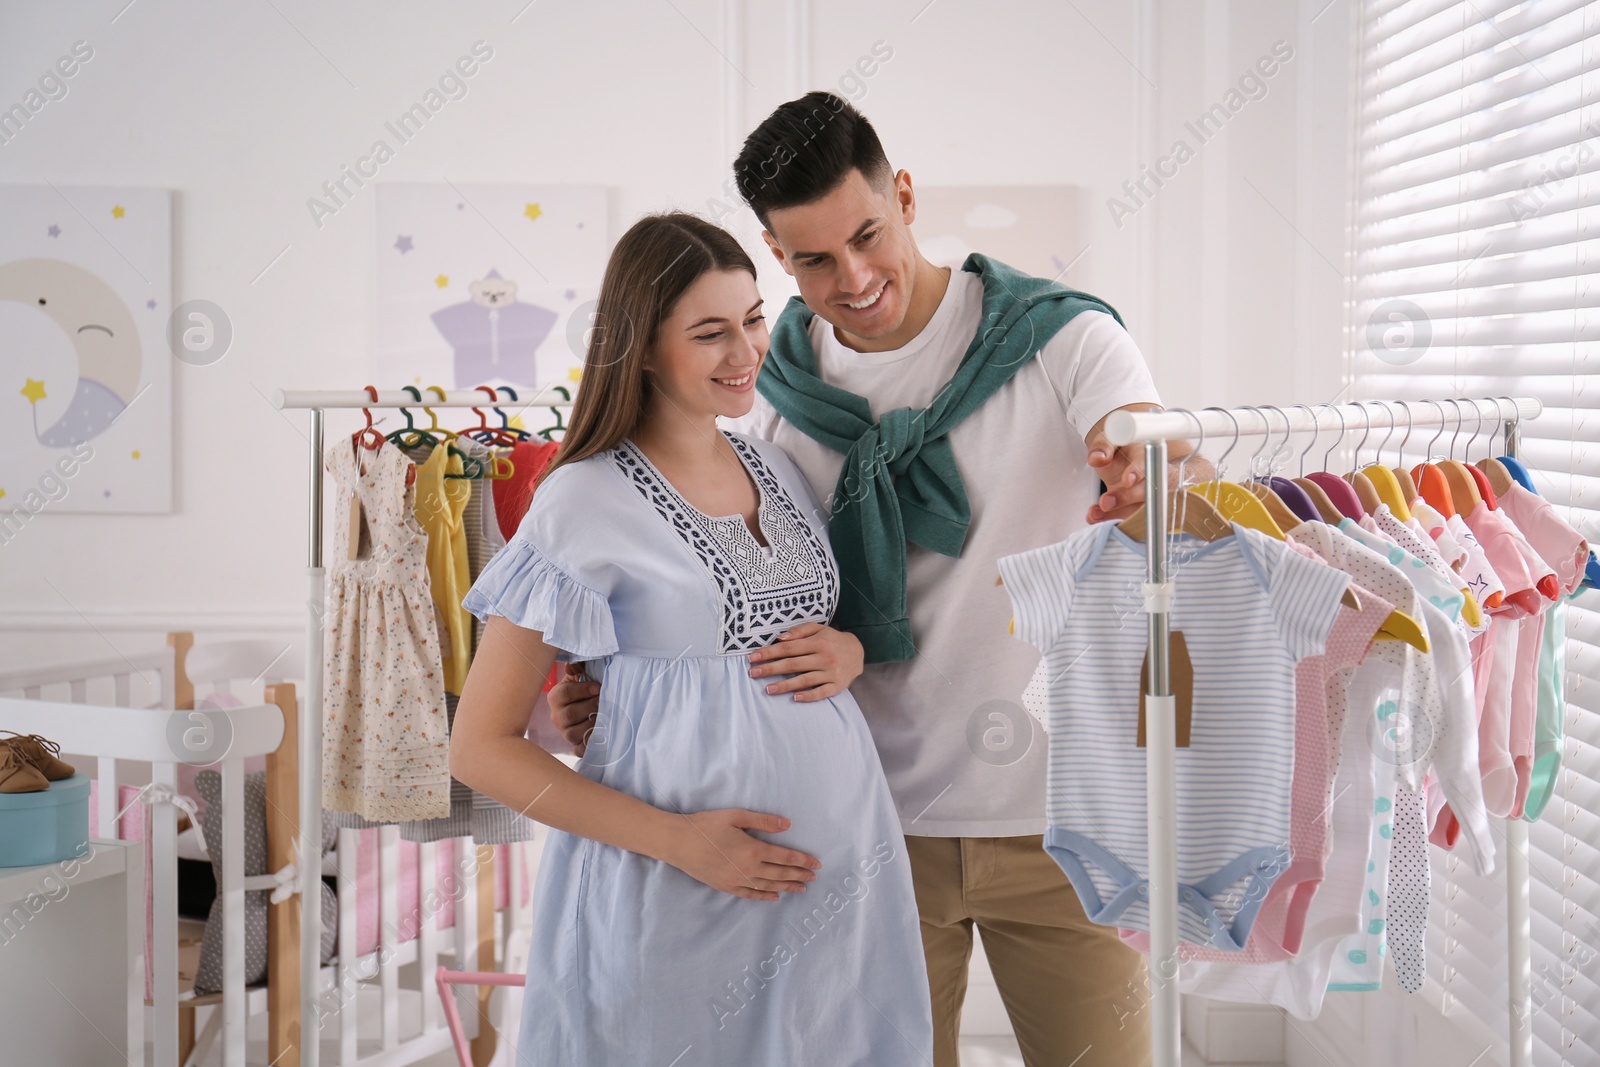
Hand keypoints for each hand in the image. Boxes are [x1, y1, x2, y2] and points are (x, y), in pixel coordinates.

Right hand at [549, 663, 600, 755]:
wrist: (584, 709)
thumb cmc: (583, 691)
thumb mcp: (578, 677)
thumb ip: (577, 668)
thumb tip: (574, 666)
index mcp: (555, 697)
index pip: (566, 694)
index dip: (583, 690)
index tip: (598, 688)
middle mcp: (556, 717)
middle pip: (570, 714)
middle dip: (590, 707)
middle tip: (604, 701)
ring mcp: (565, 733)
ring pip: (574, 733)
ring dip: (592, 724)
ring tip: (604, 716)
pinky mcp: (575, 745)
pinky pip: (580, 748)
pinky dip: (591, 743)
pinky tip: (602, 734)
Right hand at [662, 809, 820, 900]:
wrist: (678, 842)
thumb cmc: (706, 824)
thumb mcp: (736, 816)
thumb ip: (764, 821)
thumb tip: (788, 825)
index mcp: (752, 849)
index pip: (785, 857)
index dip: (803, 860)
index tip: (817, 863)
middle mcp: (748, 868)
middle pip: (780, 873)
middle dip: (799, 874)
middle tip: (814, 877)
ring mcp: (737, 880)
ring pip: (768, 886)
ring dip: (787, 886)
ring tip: (802, 887)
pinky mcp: (726, 886)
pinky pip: (751, 894)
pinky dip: (765, 896)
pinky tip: (775, 896)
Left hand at [748, 622, 863, 700]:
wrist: (858, 652)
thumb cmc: (832, 640)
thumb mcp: (818, 629)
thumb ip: (799, 631)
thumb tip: (780, 638)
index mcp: (817, 642)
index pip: (788, 648)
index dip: (769, 653)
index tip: (753, 658)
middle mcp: (824, 657)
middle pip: (793, 664)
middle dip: (771, 669)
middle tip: (753, 673)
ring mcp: (831, 673)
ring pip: (804, 680)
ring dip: (785, 685)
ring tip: (768, 690)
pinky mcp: (837, 686)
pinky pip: (821, 692)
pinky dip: (808, 696)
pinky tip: (794, 698)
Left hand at [1086, 426, 1147, 522]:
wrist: (1123, 462)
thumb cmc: (1122, 450)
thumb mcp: (1109, 441)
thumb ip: (1102, 447)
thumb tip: (1098, 458)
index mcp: (1145, 456)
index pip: (1147, 464)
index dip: (1138, 473)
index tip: (1127, 481)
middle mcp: (1152, 477)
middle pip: (1147, 490)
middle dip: (1126, 498)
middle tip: (1105, 502)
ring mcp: (1147, 495)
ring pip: (1140, 508)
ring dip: (1117, 514)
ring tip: (1095, 514)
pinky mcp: (1138, 509)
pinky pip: (1129, 518)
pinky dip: (1112, 519)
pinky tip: (1096, 517)